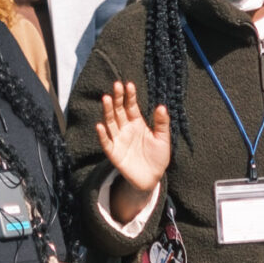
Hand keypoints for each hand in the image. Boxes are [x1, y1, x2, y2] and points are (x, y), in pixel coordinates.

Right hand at [99, 81, 174, 201]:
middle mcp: (126, 129)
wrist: (152, 178)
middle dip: (117, 98)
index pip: (131, 106)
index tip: (129, 84)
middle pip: (119, 111)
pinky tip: (100, 126)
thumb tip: (161, 106)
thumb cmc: (158, 157)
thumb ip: (162, 123)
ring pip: (111, 122)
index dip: (130, 96)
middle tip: (116, 85)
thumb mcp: (163, 139)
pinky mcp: (114, 153)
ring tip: (107, 98)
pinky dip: (102, 135)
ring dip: (108, 111)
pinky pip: (106, 143)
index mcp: (137, 123)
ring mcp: (118, 140)